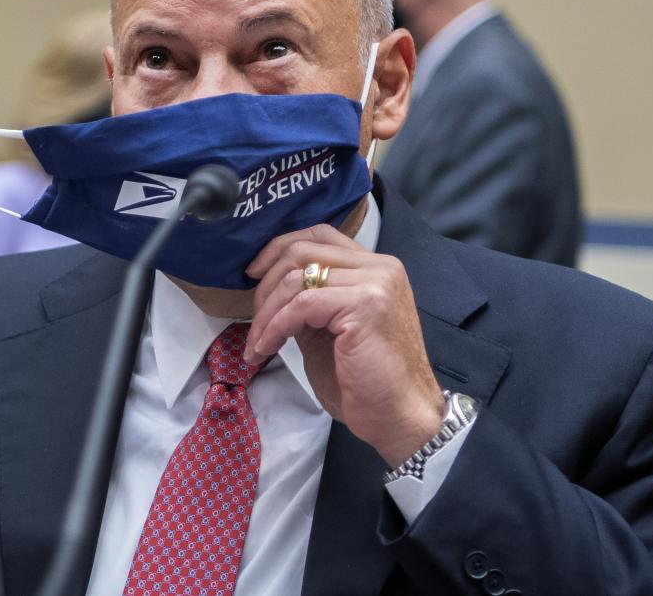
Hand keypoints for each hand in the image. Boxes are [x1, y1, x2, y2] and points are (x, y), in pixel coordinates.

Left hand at [244, 224, 443, 467]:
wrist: (400, 417)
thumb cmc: (367, 382)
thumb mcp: (331, 330)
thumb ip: (310, 302)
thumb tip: (271, 291)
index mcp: (376, 268)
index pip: (320, 235)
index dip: (279, 247)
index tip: (253, 273)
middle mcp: (380, 267)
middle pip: (303, 250)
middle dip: (265, 284)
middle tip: (251, 320)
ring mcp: (375, 283)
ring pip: (296, 278)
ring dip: (265, 314)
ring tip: (256, 344)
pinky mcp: (364, 305)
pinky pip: (301, 305)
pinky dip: (274, 327)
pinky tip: (266, 348)